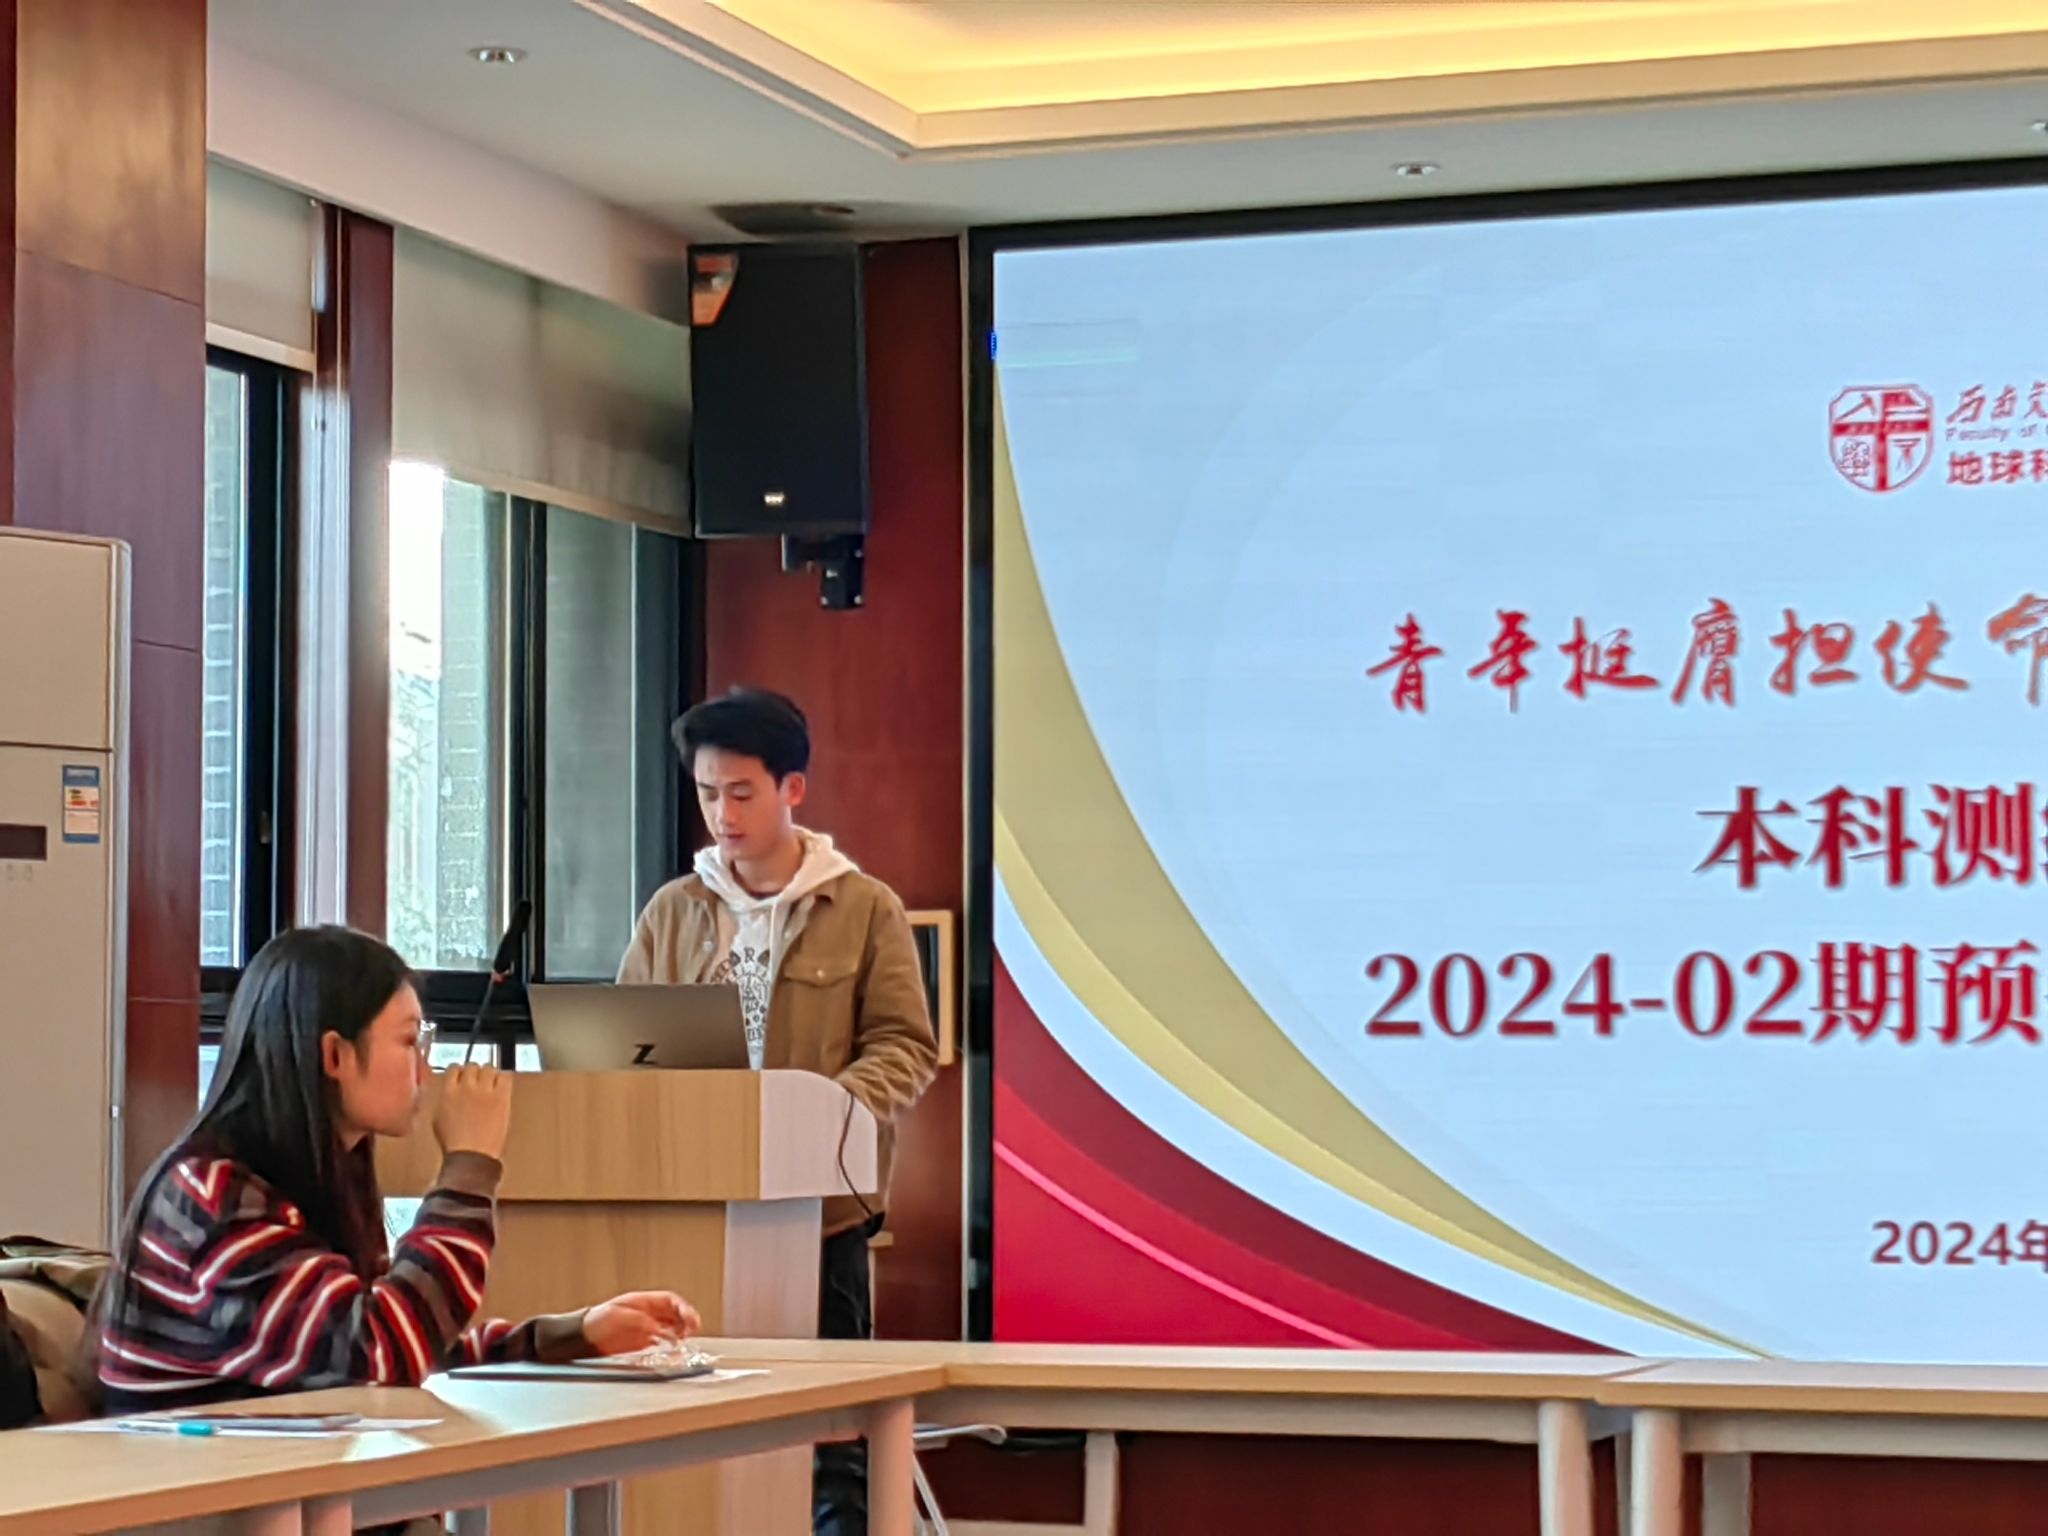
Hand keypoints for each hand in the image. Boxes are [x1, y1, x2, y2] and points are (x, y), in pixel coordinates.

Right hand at [433, 1064, 513, 1160]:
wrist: (471, 1156)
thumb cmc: (454, 1145)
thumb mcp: (438, 1120)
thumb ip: (444, 1101)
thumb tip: (450, 1094)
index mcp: (447, 1092)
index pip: (454, 1068)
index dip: (460, 1072)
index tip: (464, 1075)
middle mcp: (466, 1087)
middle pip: (472, 1066)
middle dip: (475, 1073)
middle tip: (479, 1082)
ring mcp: (484, 1090)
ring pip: (489, 1068)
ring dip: (490, 1074)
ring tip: (491, 1084)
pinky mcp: (501, 1096)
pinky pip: (505, 1076)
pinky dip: (503, 1079)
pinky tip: (502, 1086)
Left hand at [583, 1291, 700, 1355]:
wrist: (582, 1338)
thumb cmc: (596, 1321)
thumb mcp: (619, 1316)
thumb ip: (640, 1321)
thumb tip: (659, 1330)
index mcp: (643, 1302)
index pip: (670, 1301)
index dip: (683, 1308)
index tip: (690, 1318)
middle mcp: (647, 1314)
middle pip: (674, 1313)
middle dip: (687, 1320)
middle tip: (692, 1330)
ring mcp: (645, 1328)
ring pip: (671, 1327)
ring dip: (680, 1332)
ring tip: (684, 1340)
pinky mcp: (641, 1342)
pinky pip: (662, 1341)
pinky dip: (670, 1344)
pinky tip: (673, 1348)